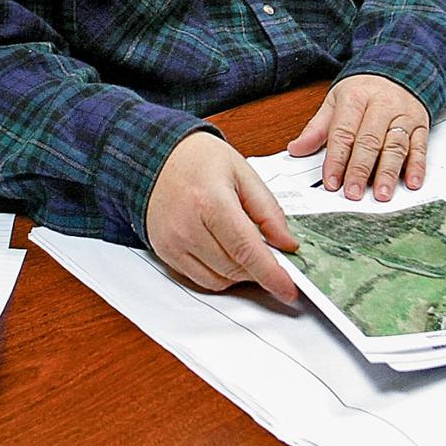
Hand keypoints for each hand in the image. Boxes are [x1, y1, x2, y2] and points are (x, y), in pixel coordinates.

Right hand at [144, 131, 298, 303]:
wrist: (157, 156)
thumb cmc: (198, 158)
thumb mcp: (243, 172)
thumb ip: (268, 210)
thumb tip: (287, 243)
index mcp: (210, 202)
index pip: (246, 250)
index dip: (271, 274)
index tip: (288, 289)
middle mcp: (187, 227)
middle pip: (235, 268)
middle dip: (259, 269)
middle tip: (273, 255)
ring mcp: (173, 243)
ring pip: (219, 280)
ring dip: (240, 273)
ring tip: (246, 248)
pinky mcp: (165, 253)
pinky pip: (200, 279)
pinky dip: (220, 273)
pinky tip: (227, 252)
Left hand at [285, 74, 429, 201]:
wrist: (398, 69)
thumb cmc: (364, 90)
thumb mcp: (335, 101)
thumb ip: (317, 128)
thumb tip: (297, 148)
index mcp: (356, 97)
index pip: (344, 132)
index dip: (337, 159)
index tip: (332, 181)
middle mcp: (382, 105)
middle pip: (370, 141)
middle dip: (361, 169)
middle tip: (354, 192)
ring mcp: (403, 115)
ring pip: (396, 145)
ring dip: (389, 172)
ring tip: (382, 193)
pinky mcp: (420, 124)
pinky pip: (420, 146)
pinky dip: (417, 166)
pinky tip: (411, 182)